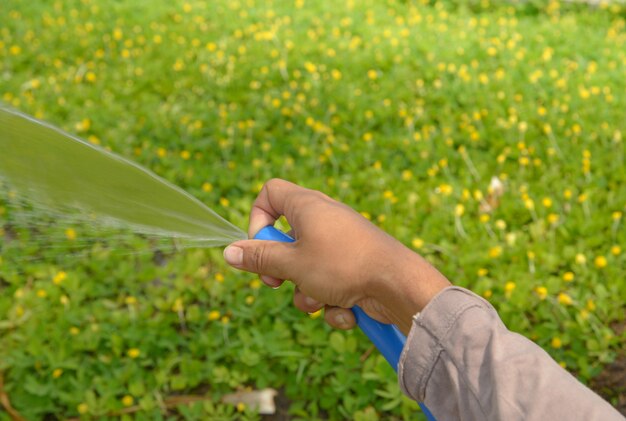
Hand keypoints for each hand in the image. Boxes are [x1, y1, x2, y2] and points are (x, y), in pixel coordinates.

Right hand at [223, 179, 450, 333]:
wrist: (398, 285)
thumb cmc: (344, 265)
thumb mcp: (293, 264)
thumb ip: (260, 258)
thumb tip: (229, 252)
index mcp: (307, 206)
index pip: (270, 193)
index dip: (257, 217)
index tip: (259, 246)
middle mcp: (324, 219)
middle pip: (286, 238)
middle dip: (281, 268)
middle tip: (279, 283)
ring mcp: (341, 244)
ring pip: (307, 269)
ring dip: (307, 292)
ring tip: (321, 299)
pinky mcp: (355, 267)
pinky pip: (330, 283)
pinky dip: (333, 301)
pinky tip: (346, 310)